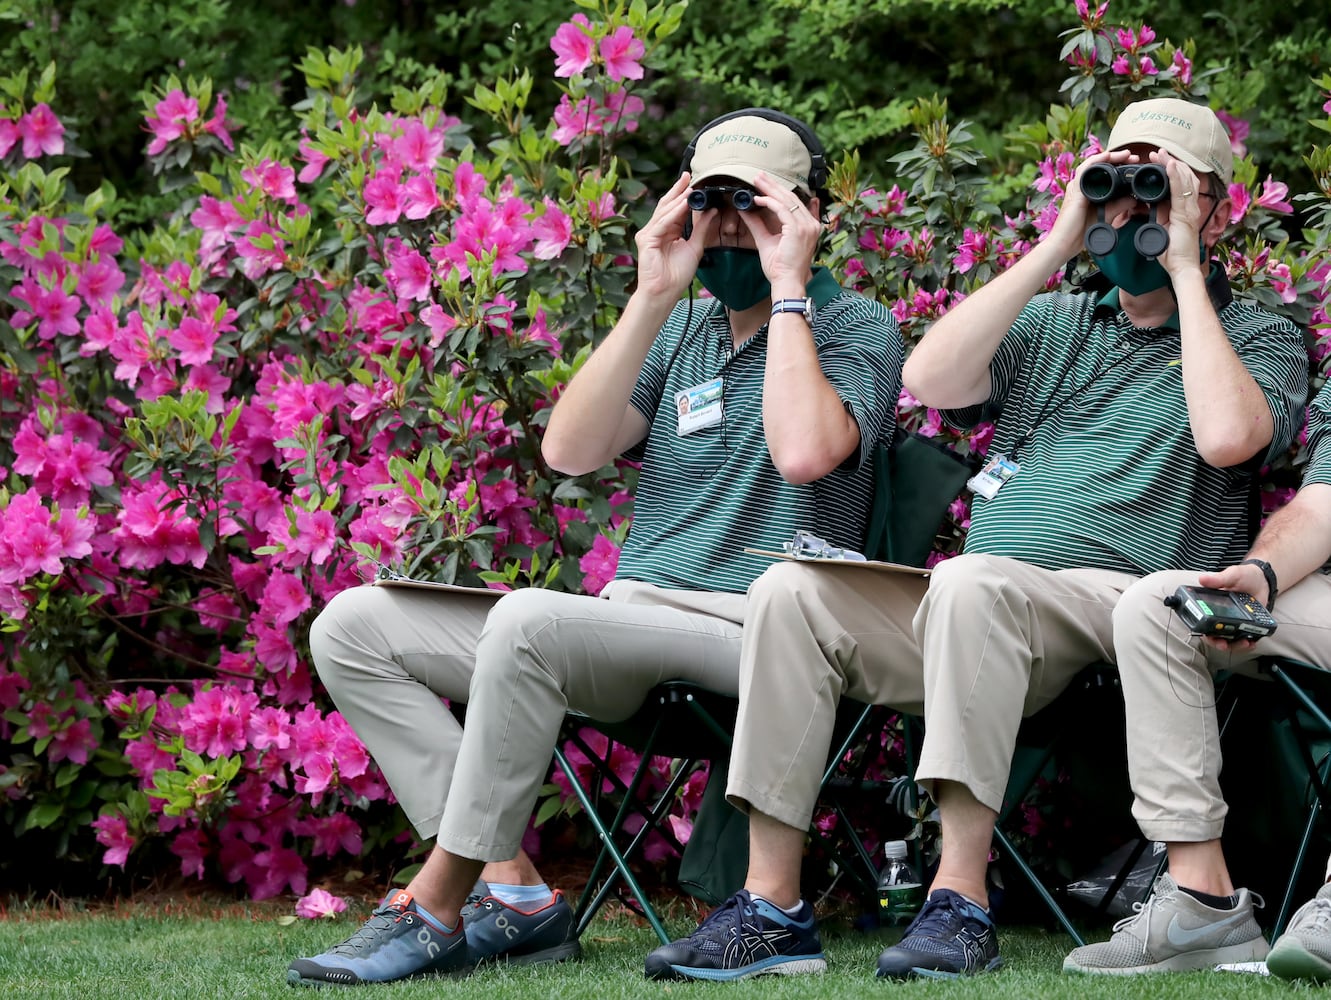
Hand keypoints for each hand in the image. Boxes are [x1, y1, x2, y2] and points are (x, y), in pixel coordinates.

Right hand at [633, 172, 710, 299]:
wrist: (665, 293)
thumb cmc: (677, 275)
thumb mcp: (695, 247)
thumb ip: (702, 229)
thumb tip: (712, 210)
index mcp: (667, 231)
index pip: (676, 208)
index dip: (684, 195)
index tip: (694, 182)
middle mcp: (656, 229)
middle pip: (667, 205)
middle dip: (678, 190)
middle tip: (688, 175)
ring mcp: (649, 234)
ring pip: (665, 212)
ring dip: (678, 199)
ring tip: (690, 188)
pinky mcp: (646, 240)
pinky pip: (662, 223)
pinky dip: (674, 213)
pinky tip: (683, 205)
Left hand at [739, 171, 819, 293]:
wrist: (787, 282)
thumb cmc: (781, 267)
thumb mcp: (767, 240)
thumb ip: (758, 224)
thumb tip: (746, 210)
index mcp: (808, 226)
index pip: (794, 202)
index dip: (780, 190)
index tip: (766, 183)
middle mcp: (811, 224)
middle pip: (791, 197)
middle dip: (773, 185)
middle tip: (758, 176)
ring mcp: (807, 226)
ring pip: (787, 200)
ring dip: (770, 189)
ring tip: (757, 181)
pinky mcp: (798, 229)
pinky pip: (782, 209)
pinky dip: (769, 202)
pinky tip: (758, 199)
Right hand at [1048, 149, 1133, 257]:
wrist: (1065, 244)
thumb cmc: (1080, 233)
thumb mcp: (1105, 216)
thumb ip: (1118, 207)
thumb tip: (1133, 199)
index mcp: (1087, 192)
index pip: (1103, 173)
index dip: (1118, 166)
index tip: (1133, 165)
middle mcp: (1080, 187)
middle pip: (1099, 166)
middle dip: (1117, 159)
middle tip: (1133, 157)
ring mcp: (1076, 187)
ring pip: (1093, 164)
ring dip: (1110, 157)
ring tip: (1125, 155)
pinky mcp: (1075, 190)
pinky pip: (1085, 169)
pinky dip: (1097, 160)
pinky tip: (1107, 156)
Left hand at [1155, 151, 1206, 277]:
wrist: (1181, 268)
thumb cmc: (1172, 252)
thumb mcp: (1162, 228)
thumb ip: (1160, 215)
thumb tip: (1150, 204)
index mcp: (1185, 209)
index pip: (1181, 183)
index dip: (1172, 169)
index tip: (1158, 160)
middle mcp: (1191, 206)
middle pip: (1185, 177)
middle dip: (1171, 162)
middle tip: (1157, 152)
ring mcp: (1190, 209)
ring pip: (1185, 180)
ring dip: (1172, 164)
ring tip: (1161, 154)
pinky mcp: (1186, 215)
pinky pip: (1181, 191)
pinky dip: (1176, 177)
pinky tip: (1170, 166)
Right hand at [1194, 563, 1268, 651]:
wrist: (1263, 581)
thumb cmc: (1244, 576)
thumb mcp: (1231, 575)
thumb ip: (1218, 579)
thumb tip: (1202, 579)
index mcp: (1211, 606)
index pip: (1202, 621)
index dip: (1203, 631)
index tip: (1208, 635)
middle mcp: (1220, 617)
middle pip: (1214, 635)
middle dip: (1218, 643)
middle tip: (1224, 644)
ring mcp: (1234, 623)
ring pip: (1229, 640)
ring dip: (1235, 646)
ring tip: (1244, 644)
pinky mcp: (1246, 627)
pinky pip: (1243, 639)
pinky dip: (1247, 644)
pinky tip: (1252, 643)